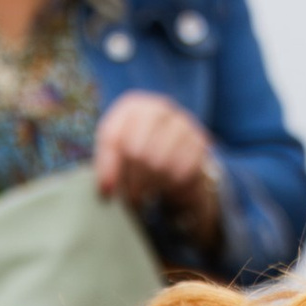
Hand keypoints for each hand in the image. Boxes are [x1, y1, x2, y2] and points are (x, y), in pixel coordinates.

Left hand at [93, 93, 221, 238]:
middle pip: (136, 150)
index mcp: (131, 107)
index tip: (106, 191)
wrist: (178, 155)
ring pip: (159, 163)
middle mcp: (158, 109)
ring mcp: (181, 122)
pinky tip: (165, 186)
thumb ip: (108, 166)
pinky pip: (180, 171)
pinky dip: (170, 185)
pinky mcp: (199, 141)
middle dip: (131, 181)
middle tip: (130, 198)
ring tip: (145, 195)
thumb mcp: (118, 155)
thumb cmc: (140, 156)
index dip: (108, 167)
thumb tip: (106, 189)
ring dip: (150, 186)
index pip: (113, 136)